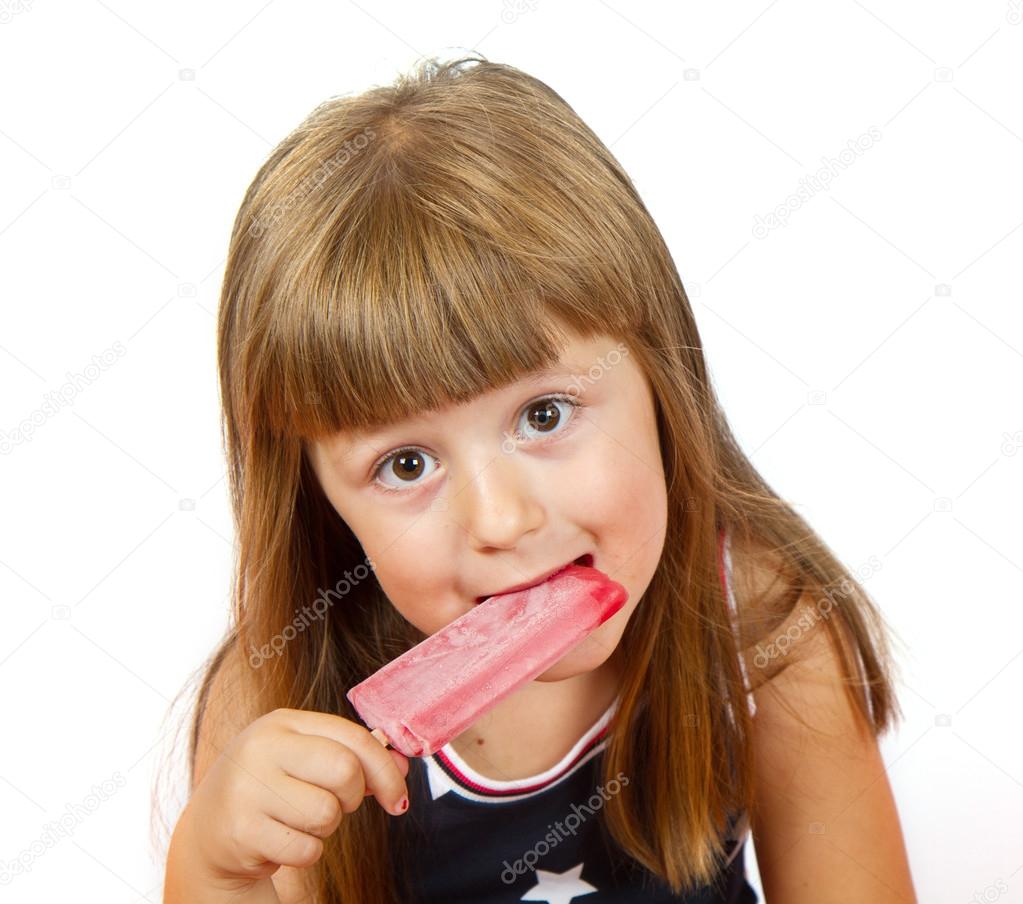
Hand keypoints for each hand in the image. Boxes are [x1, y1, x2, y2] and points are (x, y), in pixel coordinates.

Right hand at [184, 708, 409, 883]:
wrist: (210, 831)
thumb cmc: (274, 789)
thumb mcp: (308, 760)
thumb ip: (354, 758)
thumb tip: (402, 765)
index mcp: (283, 721)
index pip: (353, 737)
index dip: (385, 769)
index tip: (399, 796)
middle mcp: (261, 747)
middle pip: (345, 771)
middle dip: (352, 797)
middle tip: (337, 805)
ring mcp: (247, 788)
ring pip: (326, 813)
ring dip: (325, 827)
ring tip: (299, 820)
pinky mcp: (241, 830)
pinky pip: (306, 848)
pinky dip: (306, 852)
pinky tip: (283, 841)